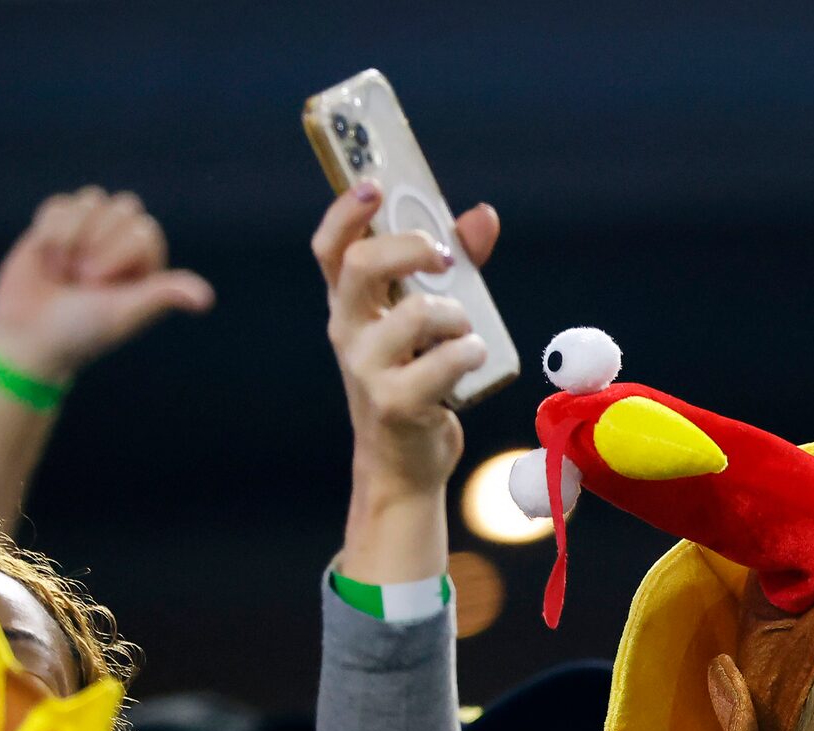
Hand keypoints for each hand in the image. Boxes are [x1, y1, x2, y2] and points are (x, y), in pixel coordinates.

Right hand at [0, 187, 215, 383]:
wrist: (26, 337)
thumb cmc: (79, 331)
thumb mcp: (123, 312)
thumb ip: (162, 295)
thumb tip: (206, 298)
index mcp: (147, 266)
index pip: (143, 228)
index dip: (115, 253)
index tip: (96, 287)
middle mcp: (122, 245)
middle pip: (124, 205)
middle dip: (96, 242)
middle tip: (80, 280)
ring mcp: (90, 231)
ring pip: (91, 199)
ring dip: (71, 237)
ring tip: (63, 272)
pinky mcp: (58, 225)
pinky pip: (60, 203)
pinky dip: (49, 231)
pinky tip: (46, 259)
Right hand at [314, 185, 503, 528]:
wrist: (404, 462)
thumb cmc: (419, 379)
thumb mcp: (430, 319)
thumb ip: (456, 265)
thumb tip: (482, 216)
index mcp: (350, 305)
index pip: (330, 249)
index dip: (347, 212)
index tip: (376, 186)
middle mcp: (347, 331)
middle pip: (361, 266)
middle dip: (411, 248)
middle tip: (444, 258)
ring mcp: (366, 369)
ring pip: (415, 313)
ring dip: (455, 314)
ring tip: (464, 332)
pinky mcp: (395, 403)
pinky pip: (444, 361)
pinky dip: (469, 352)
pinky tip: (470, 359)